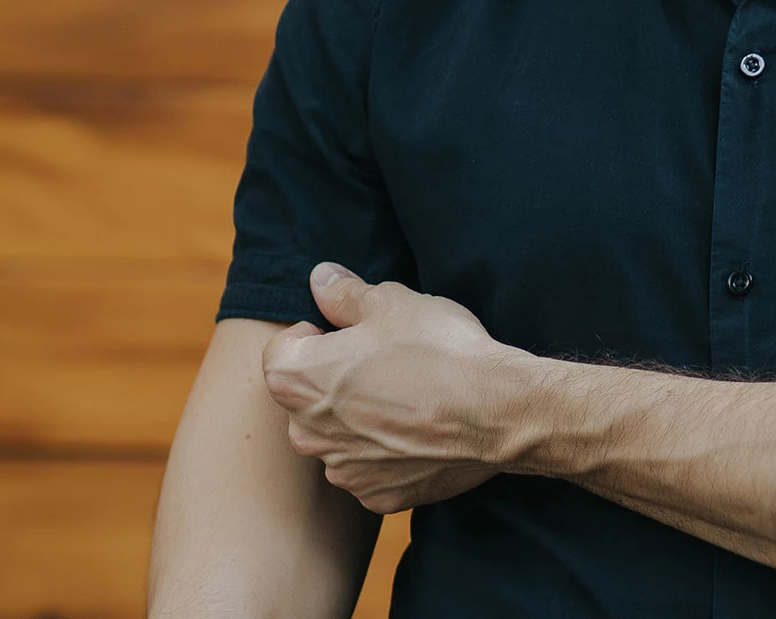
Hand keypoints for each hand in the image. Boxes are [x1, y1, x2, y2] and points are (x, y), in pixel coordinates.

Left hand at [262, 263, 540, 512]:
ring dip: (359, 418)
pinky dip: (387, 452)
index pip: (281, 350)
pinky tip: (420, 430)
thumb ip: (343, 293)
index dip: (315, 334)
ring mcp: (344, 471)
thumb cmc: (436, 349)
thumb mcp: (389, 301)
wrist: (495, 411)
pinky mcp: (379, 497)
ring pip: (338, 436)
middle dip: (334, 379)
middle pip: (307, 398)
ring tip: (407, 395)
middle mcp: (307, 434)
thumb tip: (321, 279)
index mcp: (297, 380)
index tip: (349, 332)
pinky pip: (371, 468)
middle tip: (383, 360)